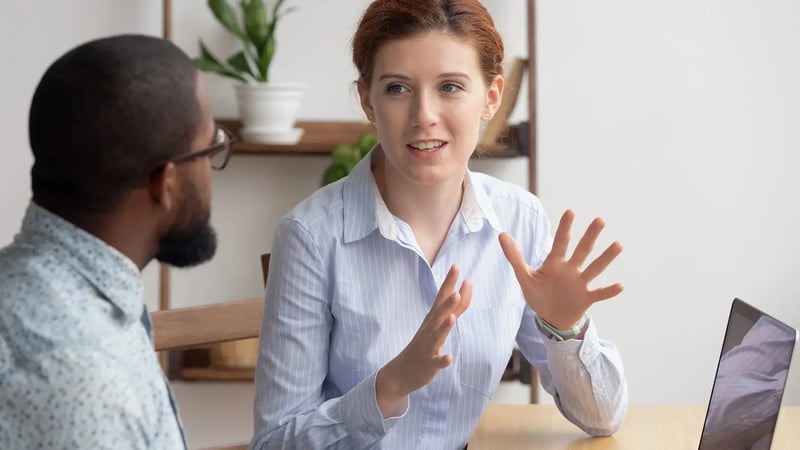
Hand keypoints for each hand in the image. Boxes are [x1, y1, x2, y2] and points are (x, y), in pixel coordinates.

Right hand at [376, 264, 471, 416]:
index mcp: (432, 320)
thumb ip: (456, 307)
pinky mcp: (427, 364)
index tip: (456, 266)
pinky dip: (442, 360)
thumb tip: (466, 286)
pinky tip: (448, 358)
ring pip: (436, 336)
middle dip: (447, 303)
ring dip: (444, 327)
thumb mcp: (439, 324)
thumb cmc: (424, 345)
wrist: (401, 372)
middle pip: (438, 314)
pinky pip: (436, 362)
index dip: (448, 283)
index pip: (441, 298)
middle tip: (457, 289)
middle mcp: (428, 330)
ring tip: (452, 317)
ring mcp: (427, 347)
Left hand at [499, 209, 622, 329]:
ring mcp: (580, 284)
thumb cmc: (539, 295)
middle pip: (582, 250)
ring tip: (618, 244)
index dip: (564, 228)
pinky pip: (599, 293)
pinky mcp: (586, 299)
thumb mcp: (524, 277)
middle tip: (600, 220)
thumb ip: (515, 257)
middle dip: (590, 236)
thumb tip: (502, 234)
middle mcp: (571, 270)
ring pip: (595, 268)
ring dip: (606, 257)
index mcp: (555, 263)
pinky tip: (620, 285)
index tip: (570, 211)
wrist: (550, 318)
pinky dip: (609, 291)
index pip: (560, 242)